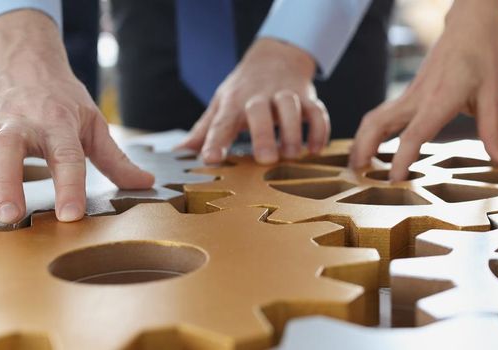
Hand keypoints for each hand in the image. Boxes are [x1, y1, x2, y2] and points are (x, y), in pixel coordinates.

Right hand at [0, 10, 153, 223]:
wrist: (25, 60)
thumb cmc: (62, 99)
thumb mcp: (93, 122)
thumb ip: (115, 158)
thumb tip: (146, 182)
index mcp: (58, 122)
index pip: (66, 155)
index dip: (69, 186)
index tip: (70, 215)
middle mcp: (20, 121)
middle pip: (9, 148)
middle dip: (7, 181)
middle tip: (11, 216)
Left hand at [177, 38, 328, 163]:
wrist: (275, 56)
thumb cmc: (244, 89)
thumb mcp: (221, 104)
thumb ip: (204, 131)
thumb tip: (178, 152)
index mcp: (234, 101)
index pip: (222, 122)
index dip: (215, 141)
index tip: (210, 159)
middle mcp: (259, 96)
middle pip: (260, 111)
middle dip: (264, 134)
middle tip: (266, 159)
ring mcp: (285, 95)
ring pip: (292, 108)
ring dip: (294, 132)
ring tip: (292, 155)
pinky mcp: (308, 97)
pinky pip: (318, 112)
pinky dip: (319, 131)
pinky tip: (315, 150)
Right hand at [348, 0, 497, 180]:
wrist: (468, 28)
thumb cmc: (481, 57)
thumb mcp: (492, 96)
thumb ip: (494, 133)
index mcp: (438, 101)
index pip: (412, 135)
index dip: (401, 159)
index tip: (394, 180)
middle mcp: (417, 98)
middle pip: (378, 125)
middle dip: (364, 150)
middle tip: (358, 175)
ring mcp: (409, 95)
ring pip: (374, 118)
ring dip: (362, 140)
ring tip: (357, 165)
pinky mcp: (409, 94)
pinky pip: (382, 114)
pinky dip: (371, 131)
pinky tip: (372, 146)